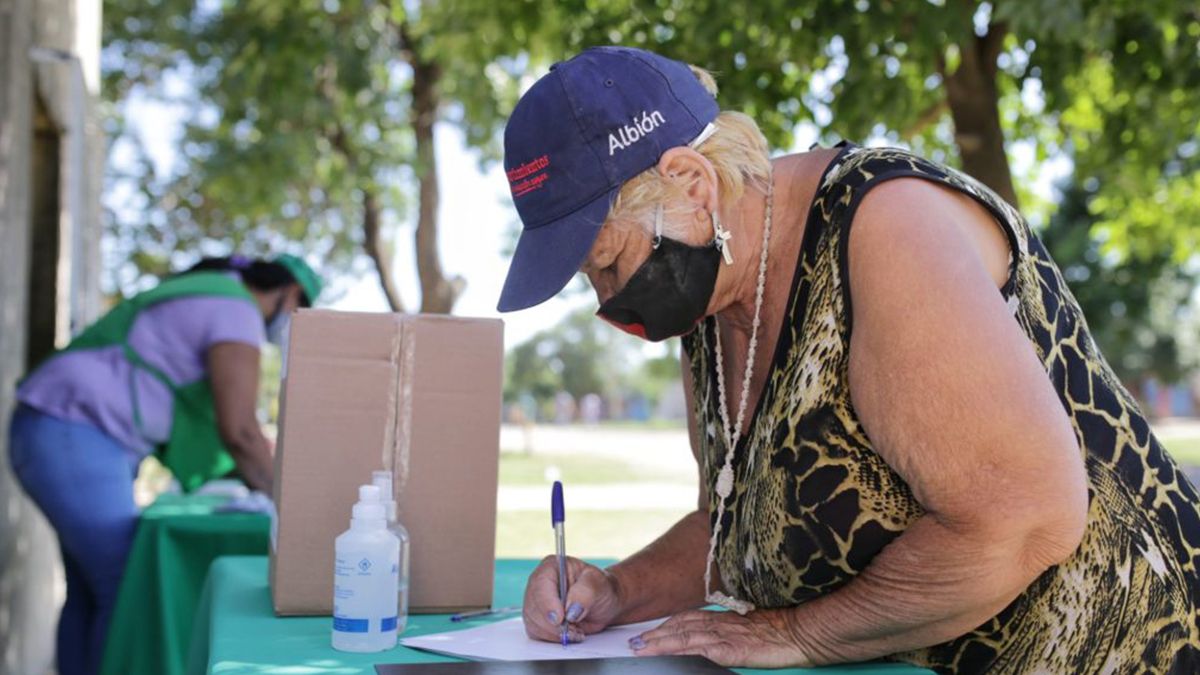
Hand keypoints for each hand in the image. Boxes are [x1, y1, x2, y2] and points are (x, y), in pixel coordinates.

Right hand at [522, 555, 622, 643]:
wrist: (604, 604)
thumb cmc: (601, 588)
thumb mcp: (599, 584)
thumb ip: (586, 592)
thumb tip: (571, 609)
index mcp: (552, 567)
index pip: (541, 583)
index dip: (547, 603)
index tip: (559, 618)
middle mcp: (540, 583)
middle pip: (533, 606)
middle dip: (553, 623)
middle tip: (573, 628)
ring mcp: (537, 602)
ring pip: (533, 622)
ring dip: (554, 632)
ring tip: (575, 629)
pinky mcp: (538, 619)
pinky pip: (536, 632)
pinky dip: (553, 638)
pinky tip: (569, 633)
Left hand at [630, 608, 813, 667]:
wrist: (803, 631)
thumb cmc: (783, 631)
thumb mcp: (751, 629)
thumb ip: (731, 631)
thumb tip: (714, 640)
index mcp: (725, 618)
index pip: (687, 619)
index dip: (666, 625)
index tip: (647, 631)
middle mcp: (721, 624)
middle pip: (680, 627)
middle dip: (656, 634)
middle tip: (633, 642)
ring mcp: (725, 636)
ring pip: (685, 637)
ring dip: (660, 643)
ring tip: (640, 648)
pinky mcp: (732, 649)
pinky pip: (701, 650)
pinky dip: (681, 651)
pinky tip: (669, 654)